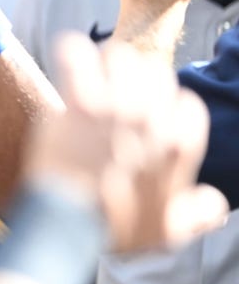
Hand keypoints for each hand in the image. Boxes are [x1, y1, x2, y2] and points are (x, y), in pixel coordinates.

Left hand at [29, 33, 228, 252]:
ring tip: (91, 75)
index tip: (147, 118)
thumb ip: (199, 213)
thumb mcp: (170, 232)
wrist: (69, 226)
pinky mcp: (81, 101)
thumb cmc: (116, 229)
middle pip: (155, 72)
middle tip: (113, 92)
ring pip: (121, 57)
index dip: (166, 108)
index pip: (186, 103)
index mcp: (180, 145)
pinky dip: (71, 51)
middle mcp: (155, 120)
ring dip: (105, 62)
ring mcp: (119, 107)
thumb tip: (216, 204)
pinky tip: (67, 57)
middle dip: (136, 80)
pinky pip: (78, 55)